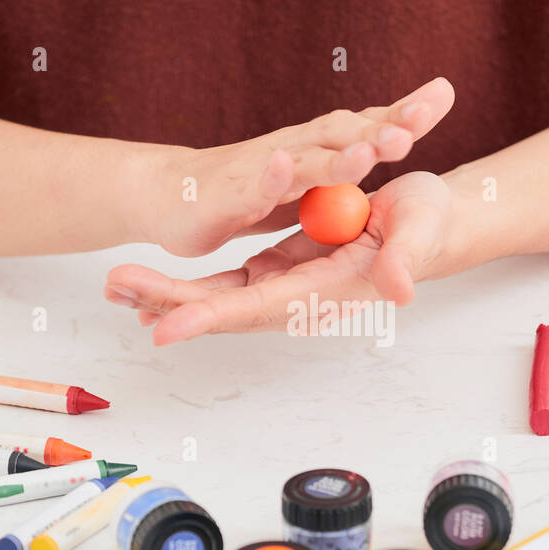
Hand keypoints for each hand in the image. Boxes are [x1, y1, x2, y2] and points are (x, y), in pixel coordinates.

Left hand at [105, 171, 478, 343]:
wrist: (432, 222)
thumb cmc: (430, 223)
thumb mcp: (422, 228)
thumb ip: (407, 258)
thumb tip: (400, 289)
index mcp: (327, 288)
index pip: (260, 306)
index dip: (212, 317)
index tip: (166, 327)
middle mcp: (300, 294)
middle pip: (225, 307)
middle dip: (170, 302)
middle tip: (116, 287)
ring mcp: (288, 282)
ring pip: (219, 298)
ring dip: (168, 295)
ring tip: (116, 285)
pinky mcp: (282, 266)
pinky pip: (229, 284)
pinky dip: (190, 287)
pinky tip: (153, 287)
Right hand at [143, 78, 454, 257]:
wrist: (173, 193)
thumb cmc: (246, 188)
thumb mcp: (309, 183)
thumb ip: (350, 167)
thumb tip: (398, 142)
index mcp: (317, 149)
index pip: (366, 125)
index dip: (403, 112)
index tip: (442, 95)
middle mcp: (294, 149)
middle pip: (343, 132)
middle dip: (380, 128)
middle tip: (418, 124)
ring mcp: (263, 169)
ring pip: (306, 159)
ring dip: (338, 154)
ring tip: (371, 149)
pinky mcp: (232, 194)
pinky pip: (253, 184)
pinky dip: (269, 175)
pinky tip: (284, 165)